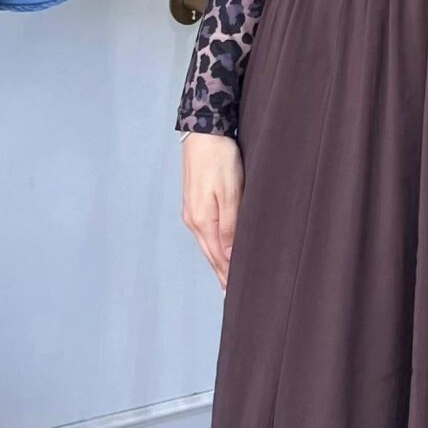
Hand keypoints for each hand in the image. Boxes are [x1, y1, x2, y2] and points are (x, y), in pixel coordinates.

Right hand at [182, 131, 243, 290]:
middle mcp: (193, 220)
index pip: (218, 258)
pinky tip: (218, 250)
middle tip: (231, 296)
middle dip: (221, 275)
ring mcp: (191, 211)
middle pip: (210, 255)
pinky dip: (212, 247)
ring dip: (216, 263)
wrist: (204, 131)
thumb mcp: (231, 193)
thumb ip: (231, 227)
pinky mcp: (193, 202)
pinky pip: (204, 233)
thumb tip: (229, 258)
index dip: (228, 277)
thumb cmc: (221, 158)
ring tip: (226, 280)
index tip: (236, 296)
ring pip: (206, 245)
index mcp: (203, 221)